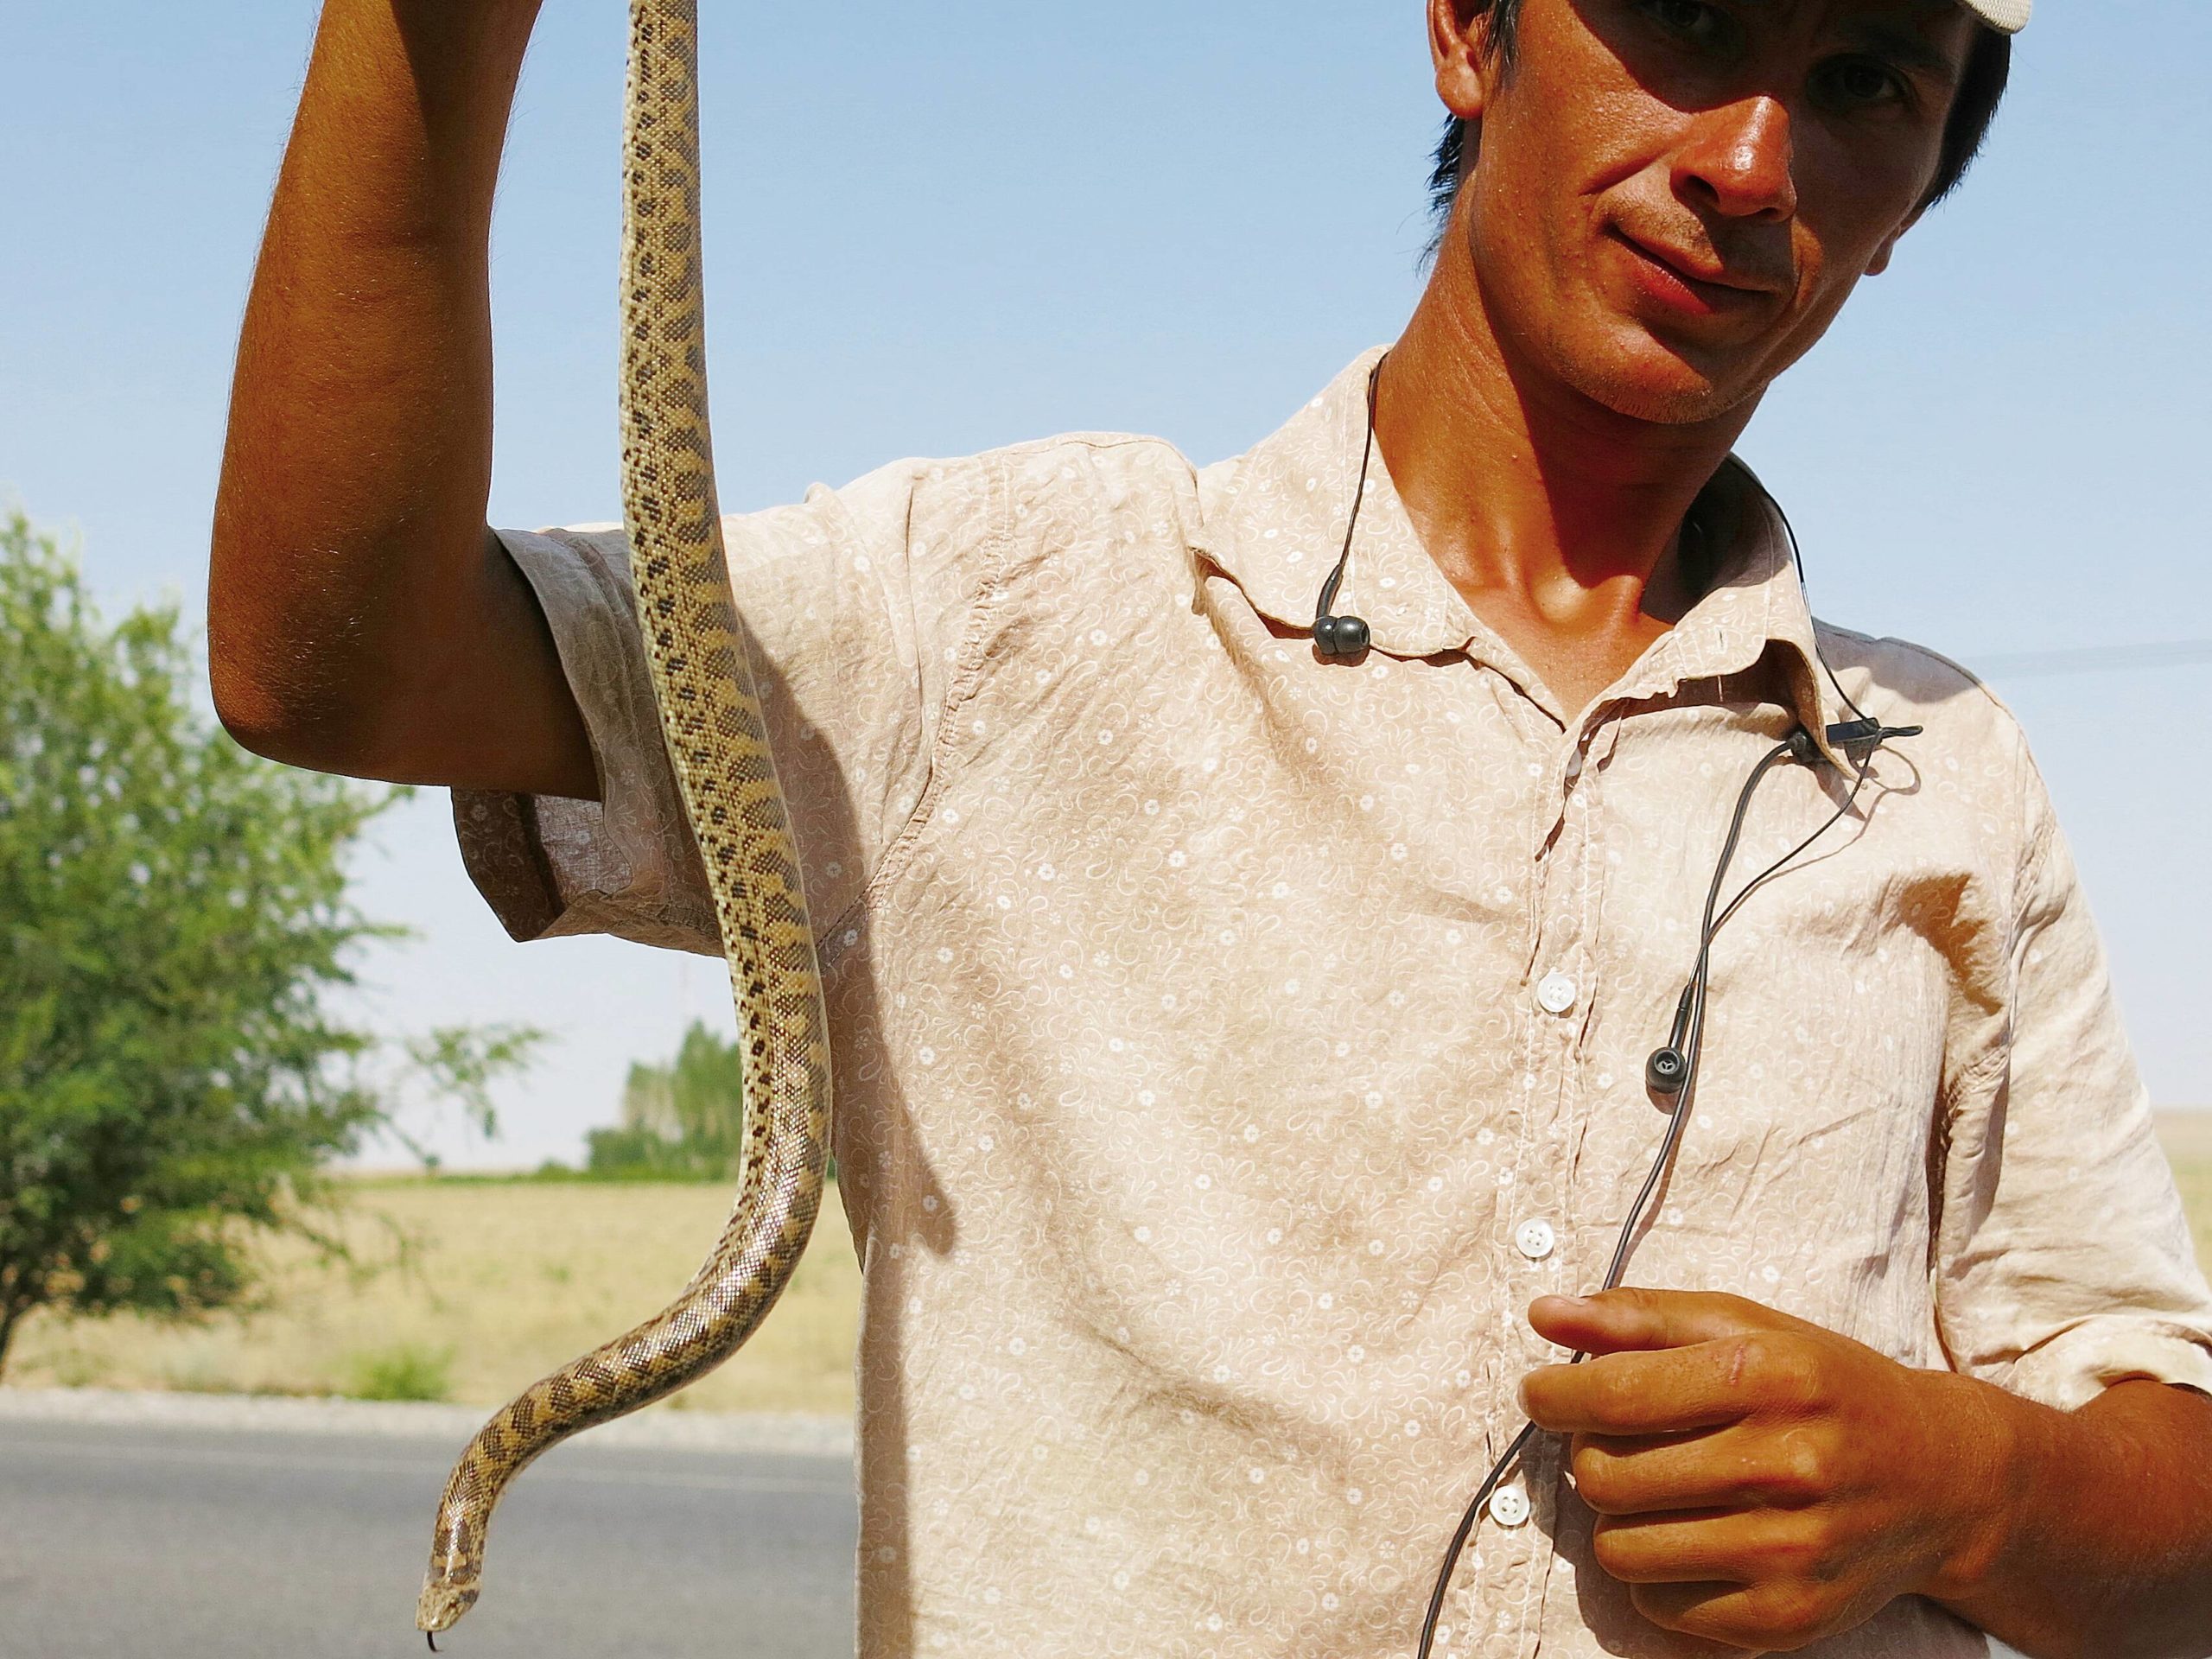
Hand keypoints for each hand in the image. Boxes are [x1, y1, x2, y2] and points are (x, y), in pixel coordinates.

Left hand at [1519, 1290, 2011, 1652]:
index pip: (1615, 1394)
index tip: (1541, 1392)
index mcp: (1768, 1378)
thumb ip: (1638, 1316)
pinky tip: (1695, 1537)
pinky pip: (1660, 1608)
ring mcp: (1789, 1551)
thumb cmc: (1823, 1387)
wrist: (1941, 1479)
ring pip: (1621, 1550)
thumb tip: (1544, 1314)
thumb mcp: (1743, 1326)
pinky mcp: (1789, 1618)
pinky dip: (1658, 1575)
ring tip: (1657, 1491)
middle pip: (1607, 1476)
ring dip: (1618, 1519)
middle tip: (1617, 1442)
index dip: (1554, 1395)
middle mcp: (1785, 1465)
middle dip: (1590, 1455)